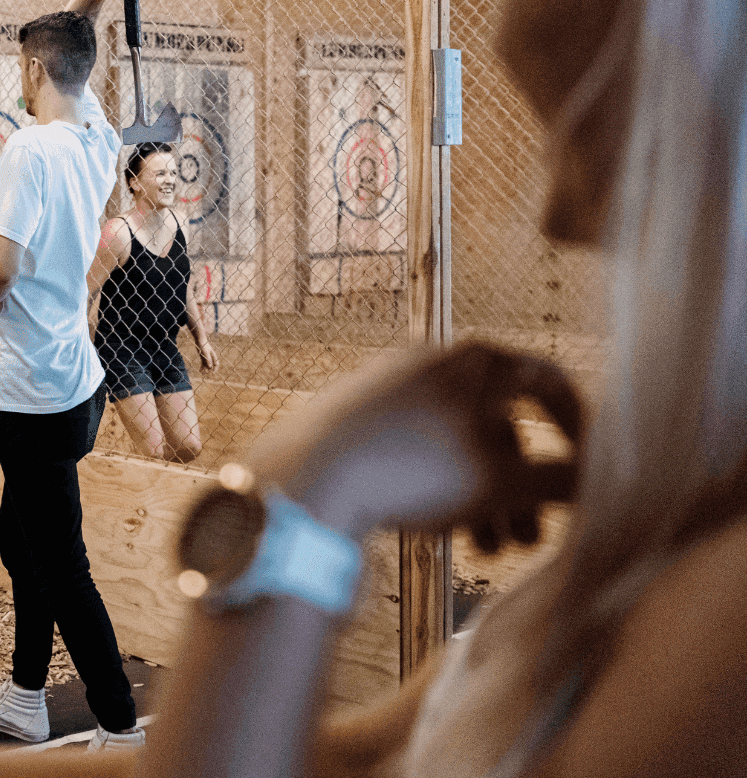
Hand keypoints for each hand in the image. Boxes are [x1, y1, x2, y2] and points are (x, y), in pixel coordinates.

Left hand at [194, 332, 219, 372]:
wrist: (200, 340)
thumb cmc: (204, 346)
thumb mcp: (205, 353)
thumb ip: (208, 359)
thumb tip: (210, 367)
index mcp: (213, 356)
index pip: (216, 364)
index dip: (215, 369)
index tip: (213, 373)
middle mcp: (211, 358)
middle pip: (211, 366)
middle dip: (209, 371)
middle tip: (207, 375)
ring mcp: (206, 358)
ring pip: (207, 366)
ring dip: (205, 370)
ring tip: (202, 374)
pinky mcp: (203, 358)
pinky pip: (203, 364)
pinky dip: (202, 367)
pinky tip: (200, 371)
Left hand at [248, 341, 580, 548]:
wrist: (310, 478)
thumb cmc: (415, 469)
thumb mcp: (504, 482)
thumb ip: (561, 480)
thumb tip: (601, 484)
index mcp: (477, 360)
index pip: (550, 384)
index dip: (580, 430)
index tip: (589, 472)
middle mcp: (434, 362)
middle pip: (500, 426)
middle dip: (523, 488)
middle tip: (531, 540)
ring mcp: (392, 386)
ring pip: (458, 447)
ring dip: (484, 499)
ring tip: (487, 551)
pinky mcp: (357, 416)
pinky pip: (416, 450)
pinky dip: (439, 487)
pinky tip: (443, 533)